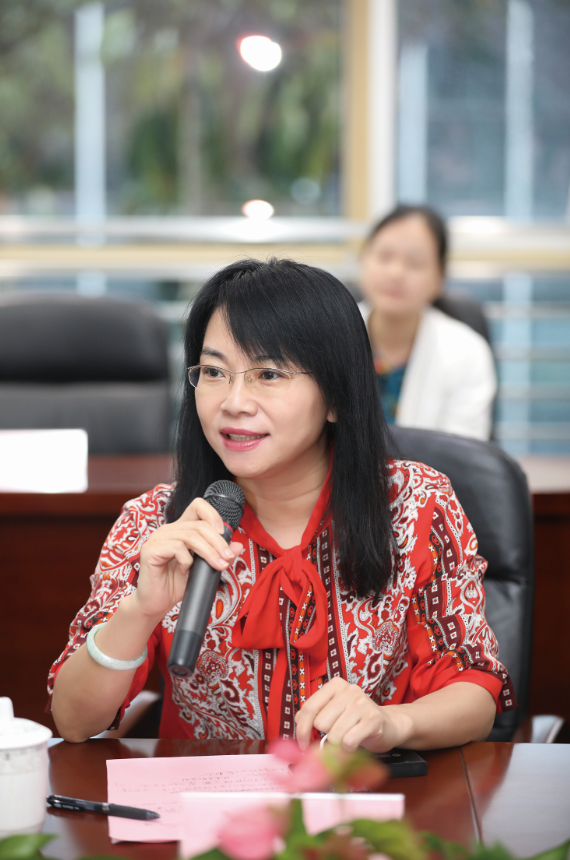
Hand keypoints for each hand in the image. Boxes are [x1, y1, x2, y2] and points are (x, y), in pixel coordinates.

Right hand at [134, 498, 243, 621]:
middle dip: (218, 542)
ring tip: (216, 566)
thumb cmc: (176, 585)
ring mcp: (158, 538)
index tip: (223, 533)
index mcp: (180, 529)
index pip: (197, 507)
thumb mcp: (203, 569)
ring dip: (208, 552)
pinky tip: (186, 571)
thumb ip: (219, 555)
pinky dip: (187, 561)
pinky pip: (176, 547)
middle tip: (227, 558)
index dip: (213, 515)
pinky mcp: (151, 549)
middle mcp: (169, 530)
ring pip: (190, 535)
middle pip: (199, 525)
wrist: (156, 603)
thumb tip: (237, 545)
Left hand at [295, 677, 411, 752]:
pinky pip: (349, 741)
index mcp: (335, 686)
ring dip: (339, 744)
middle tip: (337, 735)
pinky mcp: (373, 719)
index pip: (309, 707)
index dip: (301, 729)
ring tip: (348, 737)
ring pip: (334, 734)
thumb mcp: (334, 712)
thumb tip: (297, 726)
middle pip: (321, 723)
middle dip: (326, 735)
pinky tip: (356, 742)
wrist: (388, 725)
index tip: (302, 744)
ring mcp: (362, 703)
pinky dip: (349, 748)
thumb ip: (315, 715)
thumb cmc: (356, 721)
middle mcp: (349, 690)